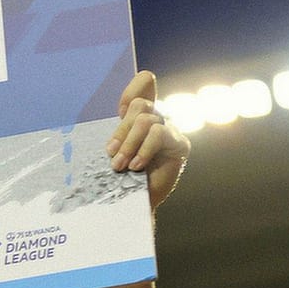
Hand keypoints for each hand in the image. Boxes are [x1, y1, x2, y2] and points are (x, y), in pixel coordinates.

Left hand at [106, 70, 188, 212]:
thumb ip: (116, 136)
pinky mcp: (179, 144)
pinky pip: (158, 134)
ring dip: (129, 143)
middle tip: (112, 155)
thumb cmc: (124, 178)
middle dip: (122, 131)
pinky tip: (137, 166)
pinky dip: (143, 150)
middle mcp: (158, 119)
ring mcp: (170, 130)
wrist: (137, 204)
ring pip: (147, 120)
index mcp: (141, 116)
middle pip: (140, 105)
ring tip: (122, 165)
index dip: (133, 89)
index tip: (120, 110)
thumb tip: (108, 135)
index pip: (145, 83)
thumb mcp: (115, 152)